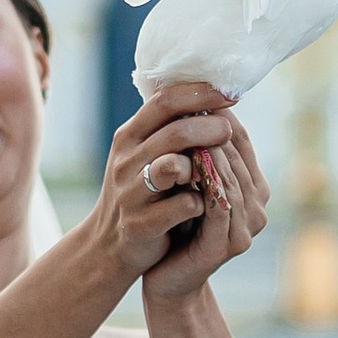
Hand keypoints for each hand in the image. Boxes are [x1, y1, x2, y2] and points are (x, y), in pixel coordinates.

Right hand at [90, 88, 244, 288]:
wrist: (108, 244)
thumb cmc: (140, 192)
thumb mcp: (144, 155)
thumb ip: (168, 129)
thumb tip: (211, 97)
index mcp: (129, 136)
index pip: (164, 100)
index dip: (200, 94)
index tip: (229, 92)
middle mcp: (126, 160)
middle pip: (174, 132)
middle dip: (209, 128)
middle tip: (228, 130)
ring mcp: (130, 192)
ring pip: (173, 166)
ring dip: (202, 165)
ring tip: (213, 169)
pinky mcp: (140, 223)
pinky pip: (181, 205)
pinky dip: (198, 203)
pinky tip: (201, 206)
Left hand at [139, 97, 270, 306]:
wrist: (165, 275)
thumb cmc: (175, 222)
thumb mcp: (190, 180)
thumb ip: (199, 149)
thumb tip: (191, 98)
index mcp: (254, 187)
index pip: (241, 140)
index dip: (220, 114)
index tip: (196, 90)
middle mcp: (257, 207)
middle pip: (237, 158)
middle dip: (213, 130)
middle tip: (191, 105)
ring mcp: (246, 228)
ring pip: (230, 180)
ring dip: (210, 154)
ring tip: (187, 130)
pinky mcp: (228, 245)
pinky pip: (219, 207)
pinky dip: (205, 184)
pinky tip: (185, 165)